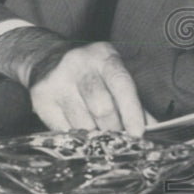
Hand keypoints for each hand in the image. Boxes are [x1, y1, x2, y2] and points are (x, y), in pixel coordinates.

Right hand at [0, 27, 146, 134]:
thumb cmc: (89, 70)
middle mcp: (79, 65)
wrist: (45, 57)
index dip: (131, 111)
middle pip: (102, 107)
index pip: (121, 84)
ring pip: (83, 124)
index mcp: (103, 56)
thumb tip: (151, 127)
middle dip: (114, 128)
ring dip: (95, 135)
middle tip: (118, 136)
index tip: (137, 132)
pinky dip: (77, 136)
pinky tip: (80, 130)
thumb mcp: (112, 73)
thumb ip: (132, 99)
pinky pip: (64, 130)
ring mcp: (58, 81)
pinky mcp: (41, 98)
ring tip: (99, 132)